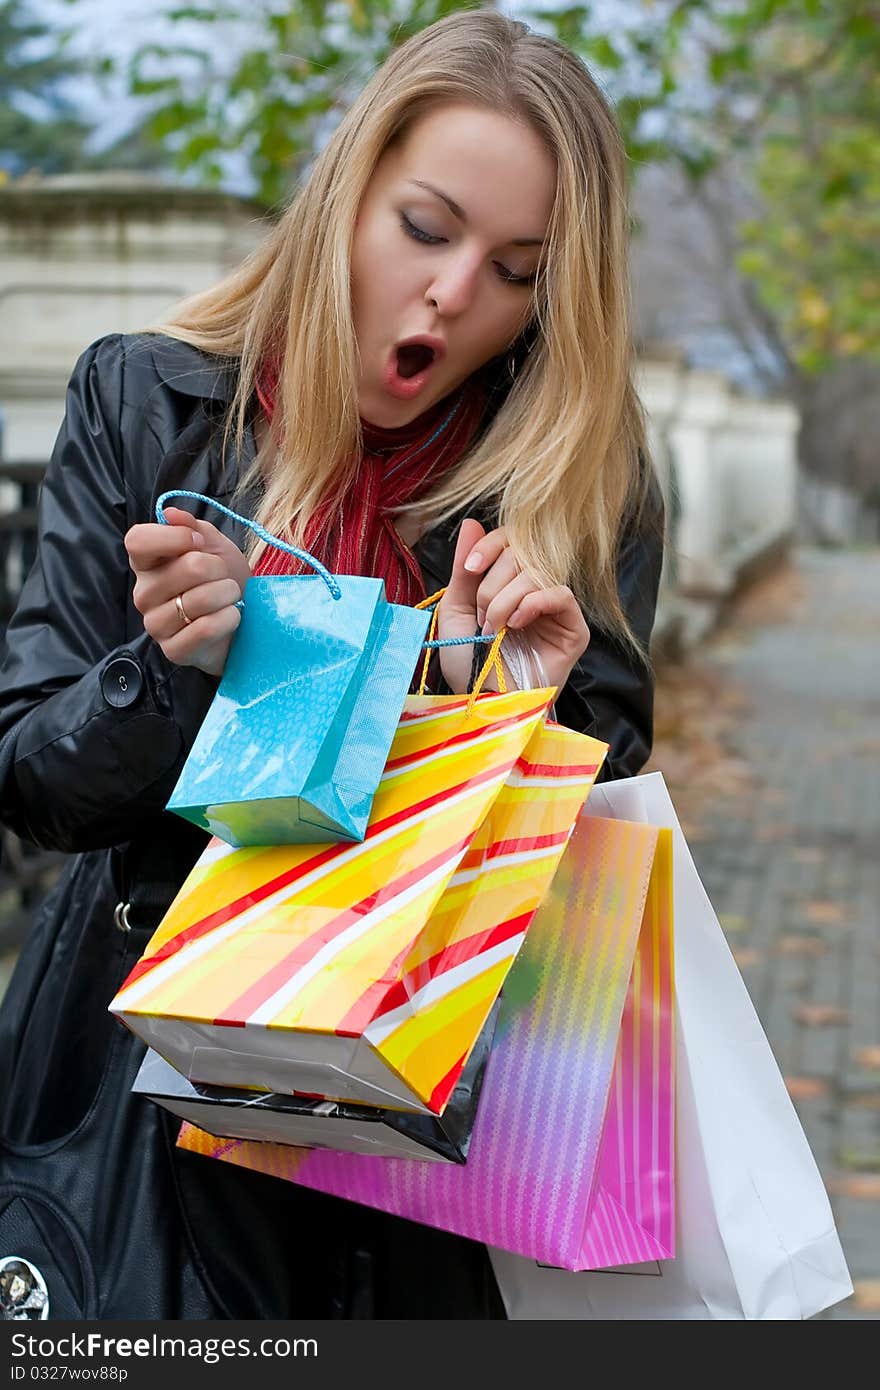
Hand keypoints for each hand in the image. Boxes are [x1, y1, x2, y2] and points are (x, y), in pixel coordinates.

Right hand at [125, 508, 251, 677]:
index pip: (137, 540)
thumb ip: (192, 527)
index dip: (174, 537)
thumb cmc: (222, 581)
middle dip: (218, 569)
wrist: (243, 622)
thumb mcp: (213, 546)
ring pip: (200, 599)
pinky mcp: (173, 650)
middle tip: (224, 577)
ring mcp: (155, 624)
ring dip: (227, 594)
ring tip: (230, 598)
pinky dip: (229, 618)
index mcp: (146, 564)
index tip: (199, 542)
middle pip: (186, 568)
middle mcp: (144, 594)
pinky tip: (231, 617)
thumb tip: (172, 514)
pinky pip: (206, 627)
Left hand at [436, 519, 589, 694]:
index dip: (489, 546)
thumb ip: (464, 569)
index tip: (470, 568)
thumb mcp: (456, 611)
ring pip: (536, 574)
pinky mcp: (574, 628)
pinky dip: (534, 603)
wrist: (484, 701)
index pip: (510, 539)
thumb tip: (472, 522)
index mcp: (507, 581)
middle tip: (482, 619)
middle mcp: (534, 589)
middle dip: (492, 587)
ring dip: (506, 601)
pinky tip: (517, 624)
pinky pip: (560, 594)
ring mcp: (556, 608)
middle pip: (520, 554)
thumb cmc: (469, 663)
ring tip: (496, 629)